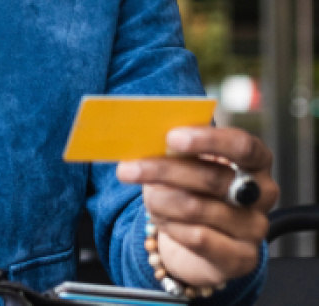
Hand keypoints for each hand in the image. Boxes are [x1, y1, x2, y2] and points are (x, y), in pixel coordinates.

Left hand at [117, 126, 278, 288]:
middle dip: (165, 170)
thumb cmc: (197, 188)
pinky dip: (171, 225)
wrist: (203, 238)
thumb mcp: (192, 162)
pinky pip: (198, 238)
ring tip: (147, 195)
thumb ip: (181, 149)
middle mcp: (263, 192)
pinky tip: (161, 219)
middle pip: (213, 178)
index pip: (242, 145)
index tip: (171, 137)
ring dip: (161, 200)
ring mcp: (255, 227)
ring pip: (198, 208)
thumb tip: (149, 137)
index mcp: (257, 160)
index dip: (207, 140)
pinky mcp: (243, 258)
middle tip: (131, 169)